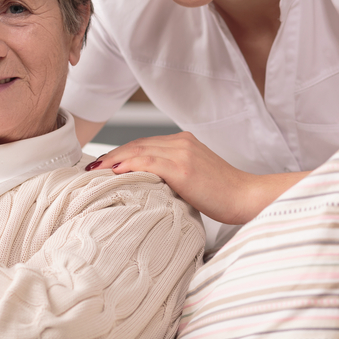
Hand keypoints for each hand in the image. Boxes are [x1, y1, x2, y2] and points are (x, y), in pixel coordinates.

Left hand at [86, 132, 294, 224]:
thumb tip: (151, 185)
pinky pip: (147, 162)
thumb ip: (174, 174)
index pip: (145, 144)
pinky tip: (113, 172)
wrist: (247, 197)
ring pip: (139, 151)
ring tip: (95, 170)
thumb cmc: (224, 194)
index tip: (104, 164)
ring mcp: (182, 152)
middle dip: (112, 155)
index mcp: (184, 142)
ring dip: (114, 159)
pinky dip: (127, 165)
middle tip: (92, 166)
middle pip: (138, 144)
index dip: (122, 153)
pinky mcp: (183, 167)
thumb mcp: (196, 178)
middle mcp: (181, 142)